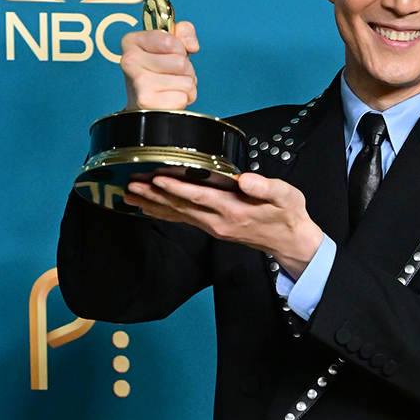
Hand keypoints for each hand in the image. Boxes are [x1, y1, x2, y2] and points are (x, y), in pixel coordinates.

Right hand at [120, 21, 198, 110]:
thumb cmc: (157, 74)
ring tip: (171, 87)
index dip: (179, 49)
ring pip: (186, 79)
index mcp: (131, 41)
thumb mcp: (169, 44)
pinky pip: (185, 95)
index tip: (167, 56)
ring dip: (187, 85)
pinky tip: (170, 99)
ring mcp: (138, 82)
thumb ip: (184, 31)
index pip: (170, 40)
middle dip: (185, 70)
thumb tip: (192, 45)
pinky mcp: (148, 101)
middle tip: (170, 75)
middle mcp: (130, 60)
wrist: (145, 106)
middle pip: (181, 61)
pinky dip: (185, 98)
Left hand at [123, 173, 324, 278]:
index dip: (178, 187)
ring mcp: (213, 227)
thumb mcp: (286, 196)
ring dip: (153, 204)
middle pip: (181, 206)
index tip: (157, 178)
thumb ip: (265, 186)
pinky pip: (183, 220)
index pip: (200, 196)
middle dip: (154, 195)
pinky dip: (163, 214)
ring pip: (177, 214)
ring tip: (130, 195)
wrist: (289, 241)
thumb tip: (245, 179)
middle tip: (131, 185)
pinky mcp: (211, 228)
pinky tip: (148, 209)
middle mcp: (218, 220)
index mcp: (234, 209)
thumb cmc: (287, 214)